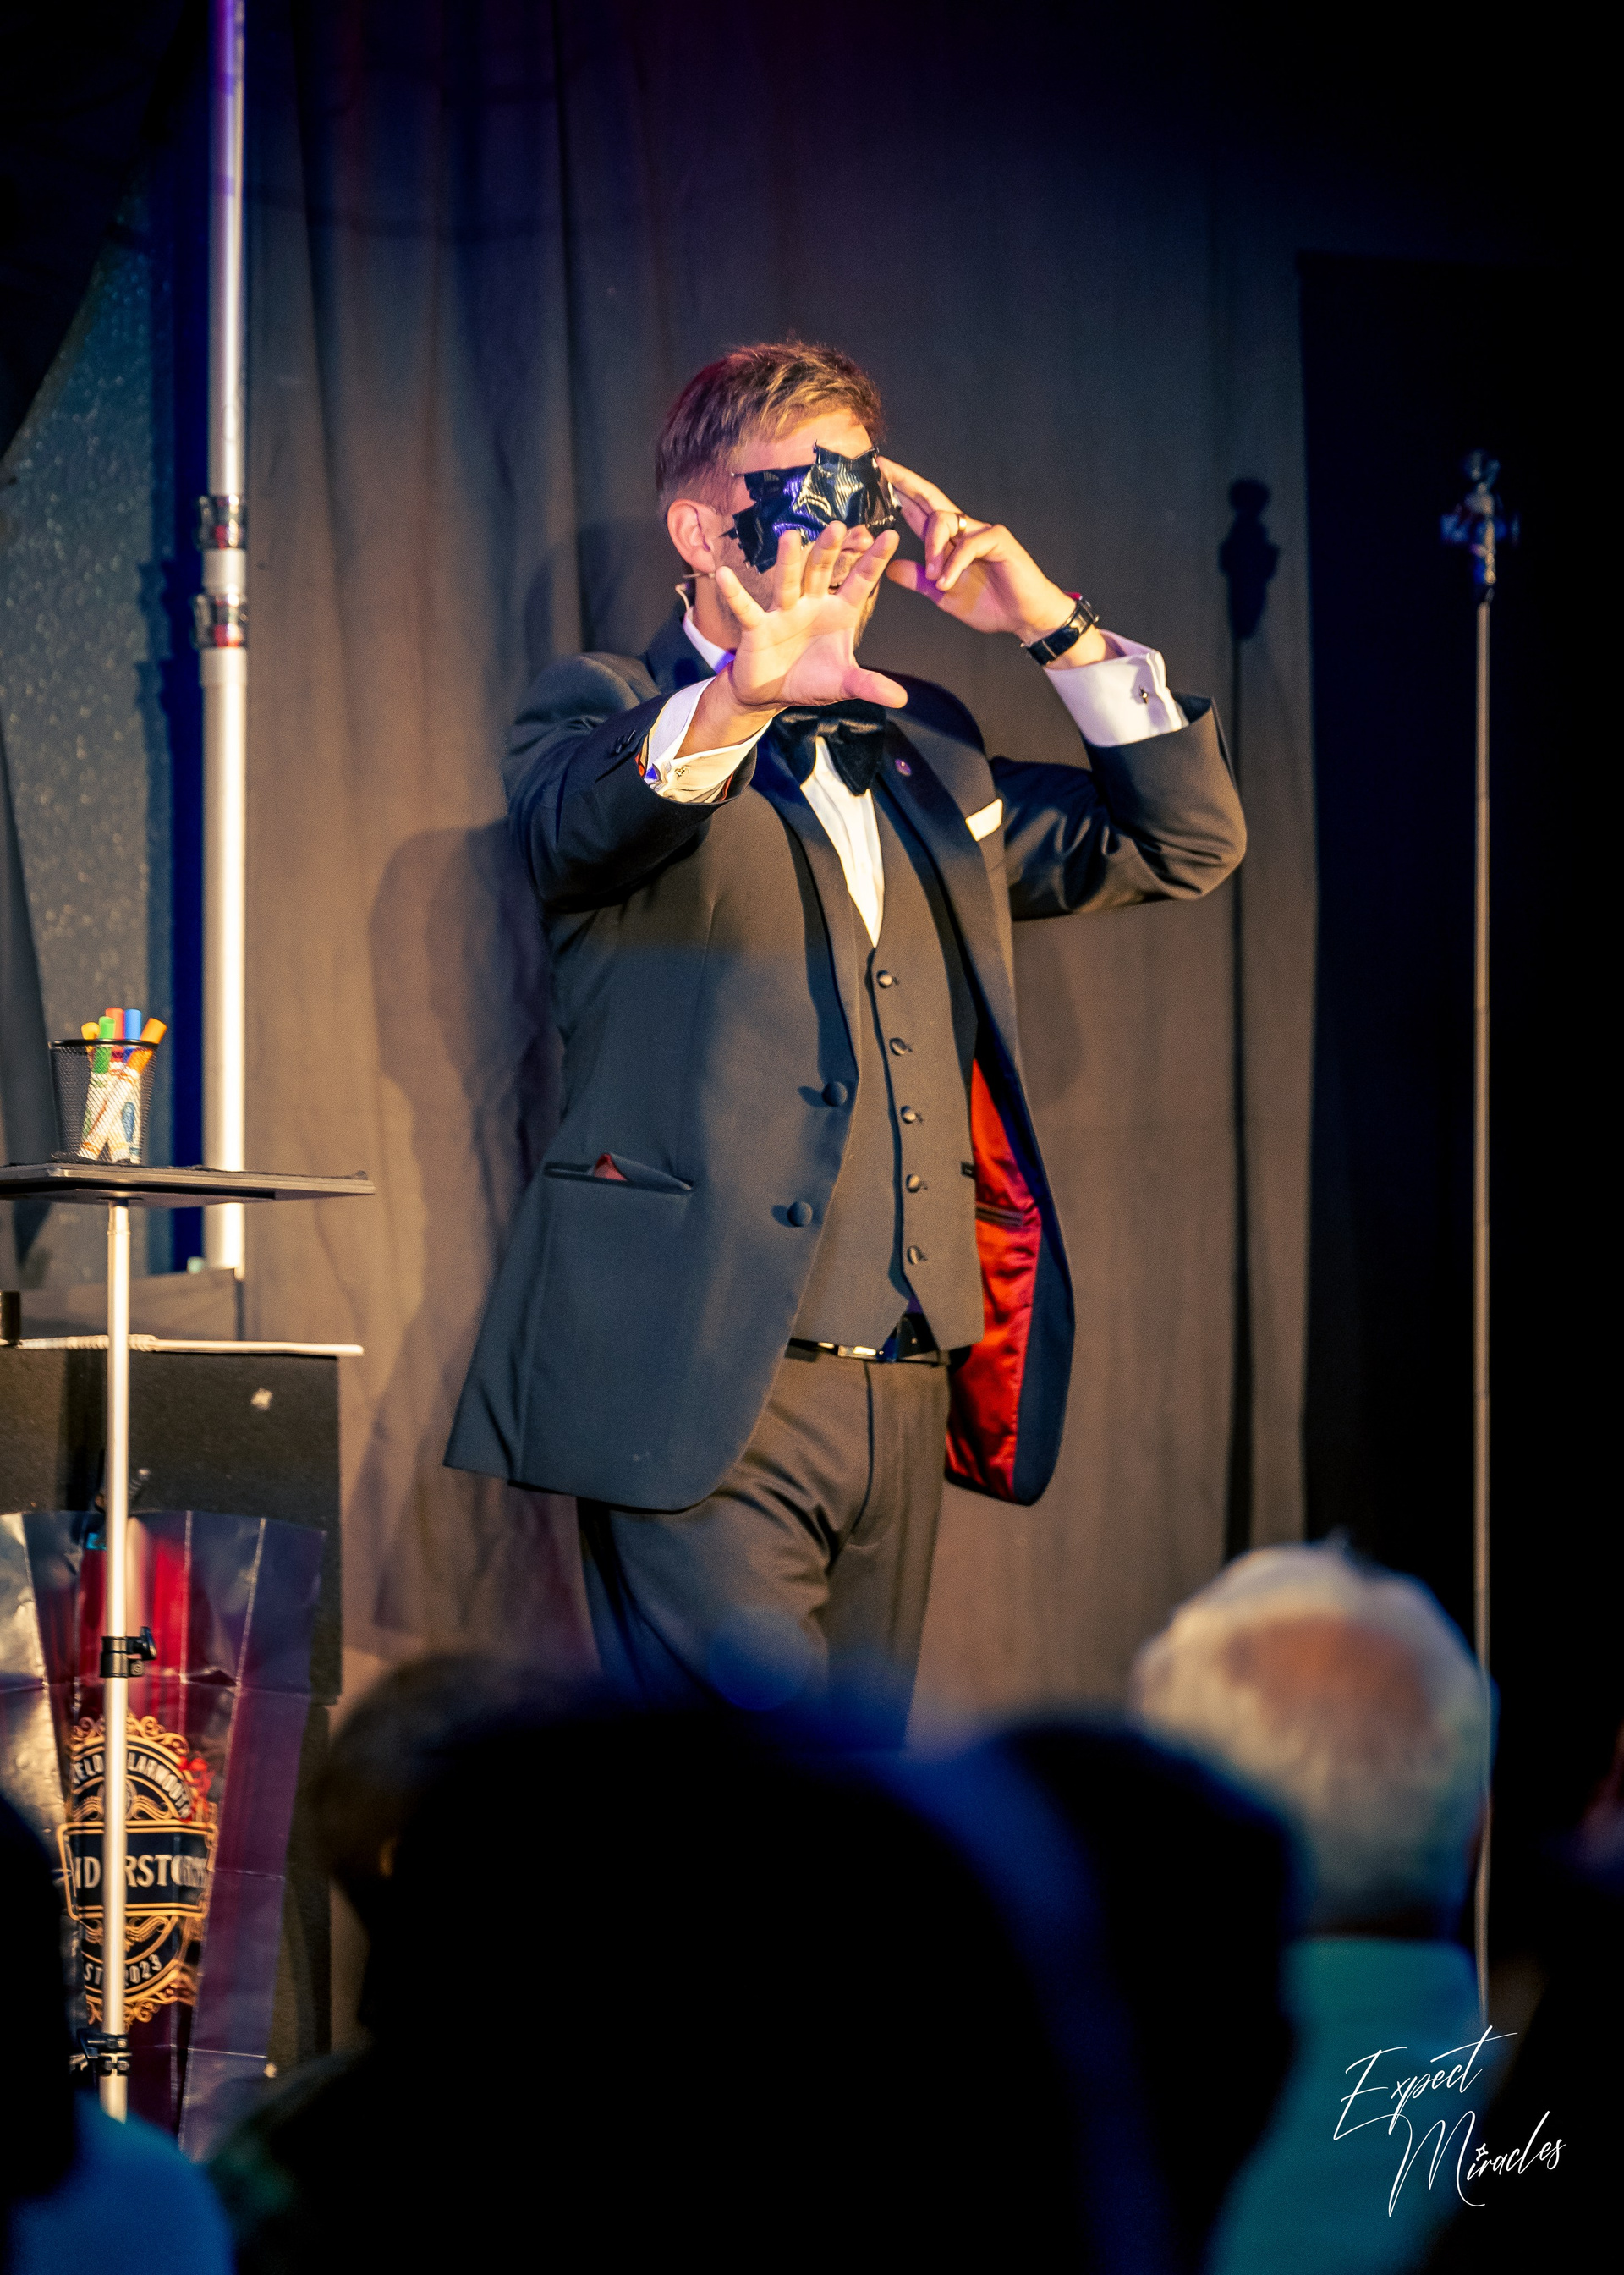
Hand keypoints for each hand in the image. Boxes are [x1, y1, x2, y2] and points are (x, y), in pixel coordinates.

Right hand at [719, 520, 905, 708]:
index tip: (890, 534)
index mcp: (838, 613)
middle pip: (821, 572)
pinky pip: (746, 608)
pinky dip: (735, 593)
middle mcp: (811, 604)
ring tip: (790, 537)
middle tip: (838, 525)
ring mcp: (783, 612)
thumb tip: (901, 699)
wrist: (771, 693)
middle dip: (829, 550)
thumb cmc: (810, 679)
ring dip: (788, 562)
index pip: (860, 582)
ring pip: (788, 582)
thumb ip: (869, 685)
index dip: (874, 561)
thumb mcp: (843, 684)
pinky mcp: (757, 627)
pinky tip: (723, 575)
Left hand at [879, 456, 1101, 656]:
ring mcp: (981, 531)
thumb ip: (919, 580)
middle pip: (931, 499)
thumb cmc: (990, 604)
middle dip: (906, 483)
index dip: (899, 494)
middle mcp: (964, 529)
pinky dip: (955, 565)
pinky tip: (948, 583)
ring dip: (933, 549)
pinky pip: (968, 545)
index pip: (919, 511)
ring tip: (936, 579)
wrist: (1024, 618)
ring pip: (946, 522)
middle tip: (882, 468)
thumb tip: (890, 569)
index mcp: (948, 540)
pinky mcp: (998, 540)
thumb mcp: (943, 595)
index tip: (876, 476)